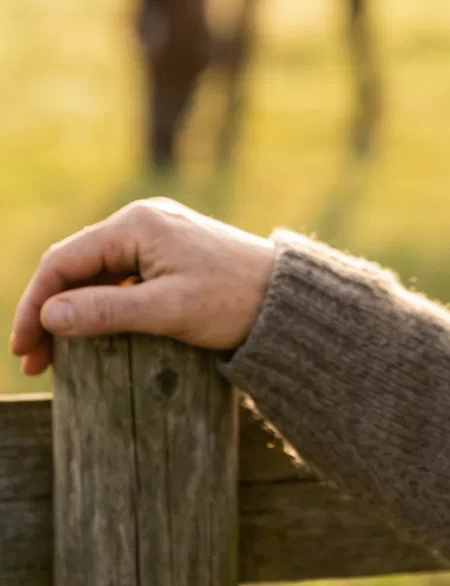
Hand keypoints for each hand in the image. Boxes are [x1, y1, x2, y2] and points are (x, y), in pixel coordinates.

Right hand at [9, 198, 276, 375]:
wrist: (287, 298)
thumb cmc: (233, 300)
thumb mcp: (166, 311)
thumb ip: (107, 310)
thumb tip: (50, 314)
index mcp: (137, 225)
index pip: (64, 261)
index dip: (35, 305)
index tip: (23, 349)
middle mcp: (142, 222)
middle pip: (75, 266)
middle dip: (50, 312)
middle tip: (33, 363)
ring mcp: (155, 236)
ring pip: (95, 274)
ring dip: (72, 312)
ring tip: (56, 359)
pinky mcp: (168, 254)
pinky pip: (119, 277)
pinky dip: (100, 306)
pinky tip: (91, 337)